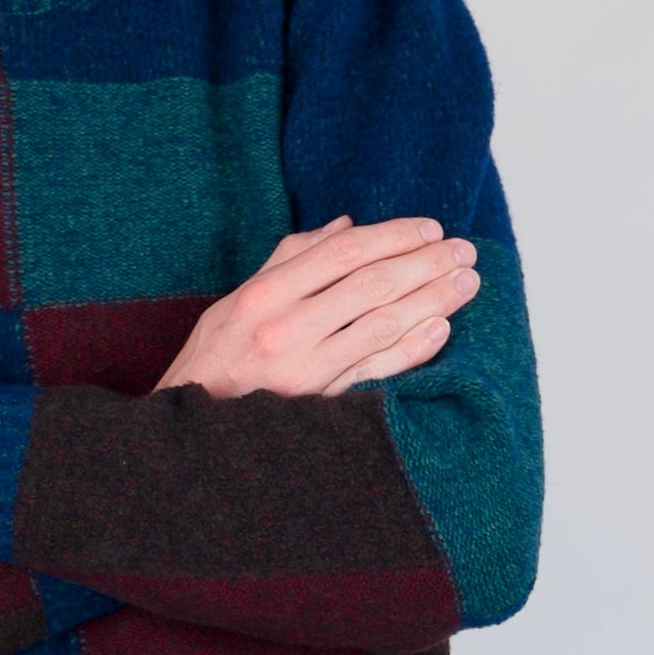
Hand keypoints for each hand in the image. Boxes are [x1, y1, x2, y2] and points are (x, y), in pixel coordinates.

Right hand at [154, 214, 481, 398]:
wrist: (187, 428)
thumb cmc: (213, 359)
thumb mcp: (235, 299)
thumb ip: (289, 260)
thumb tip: (345, 226)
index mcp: (263, 295)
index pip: (342, 252)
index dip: (393, 236)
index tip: (430, 229)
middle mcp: (285, 329)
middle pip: (372, 285)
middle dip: (426, 264)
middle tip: (464, 252)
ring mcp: (305, 370)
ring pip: (383, 325)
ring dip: (432, 301)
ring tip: (466, 284)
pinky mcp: (320, 405)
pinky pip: (377, 372)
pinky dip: (412, 349)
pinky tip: (441, 329)